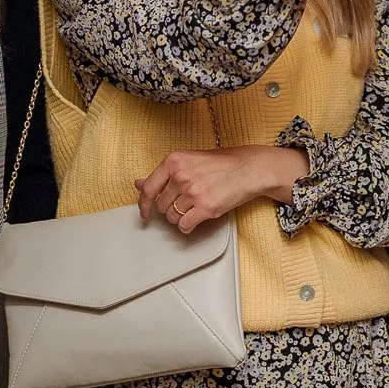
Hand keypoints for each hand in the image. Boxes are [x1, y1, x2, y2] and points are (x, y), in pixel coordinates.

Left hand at [134, 145, 302, 235]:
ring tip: (195, 207)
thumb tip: (138, 183)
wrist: (250, 168)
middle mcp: (181, 175)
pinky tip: (197, 218)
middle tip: (186, 202)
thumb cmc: (222, 164)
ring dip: (181, 217)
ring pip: (172, 217)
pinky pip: (184, 225)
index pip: (148, 188)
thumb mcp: (189, 161)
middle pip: (161, 205)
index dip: (143, 204)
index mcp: (174, 161)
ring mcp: (193, 192)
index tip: (144, 213)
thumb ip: (163, 174)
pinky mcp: (205, 207)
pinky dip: (188, 226)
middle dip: (170, 208)